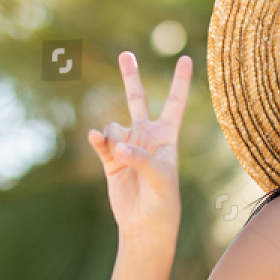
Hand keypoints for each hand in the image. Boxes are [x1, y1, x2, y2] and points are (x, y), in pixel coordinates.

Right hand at [87, 52, 192, 237]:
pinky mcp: (111, 160)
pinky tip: (95, 139)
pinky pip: (101, 141)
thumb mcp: (160, 178)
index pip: (174, 103)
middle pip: (137, 100)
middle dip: (131, 77)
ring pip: (114, 126)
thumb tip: (118, 145)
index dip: (179, 81)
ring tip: (120, 157)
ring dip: (113, 137)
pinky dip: (98, 139)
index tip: (185, 58)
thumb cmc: (163, 202)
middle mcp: (147, 137)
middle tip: (126, 54)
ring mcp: (127, 147)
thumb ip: (141, 158)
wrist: (145, 225)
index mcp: (167, 137)